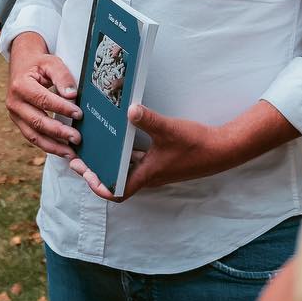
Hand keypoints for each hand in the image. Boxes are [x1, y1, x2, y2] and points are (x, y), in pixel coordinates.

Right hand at [6, 33, 81, 157]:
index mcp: (20, 86)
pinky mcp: (19, 122)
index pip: (43, 100)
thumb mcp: (51, 63)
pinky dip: (48, 145)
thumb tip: (72, 95)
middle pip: (37, 122)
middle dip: (59, 132)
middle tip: (77, 138)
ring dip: (53, 146)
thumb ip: (62, 76)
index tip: (79, 114)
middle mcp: (14, 103)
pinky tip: (62, 150)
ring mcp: (14, 115)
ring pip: (33, 135)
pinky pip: (33, 137)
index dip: (61, 108)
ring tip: (71, 153)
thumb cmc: (38, 64)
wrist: (22, 65)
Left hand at [69, 103, 232, 200]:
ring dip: (109, 162)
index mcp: (148, 174)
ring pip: (126, 170)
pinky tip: (120, 137)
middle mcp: (149, 175)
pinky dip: (125, 153)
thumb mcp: (169, 129)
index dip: (99, 187)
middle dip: (97, 171)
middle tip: (79, 158)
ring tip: (92, 148)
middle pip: (117, 180)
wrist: (222, 150)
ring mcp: (156, 169)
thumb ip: (149, 119)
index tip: (86, 173)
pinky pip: (138, 160)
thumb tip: (129, 109)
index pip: (118, 191)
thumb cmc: (197, 144)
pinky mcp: (162, 160)